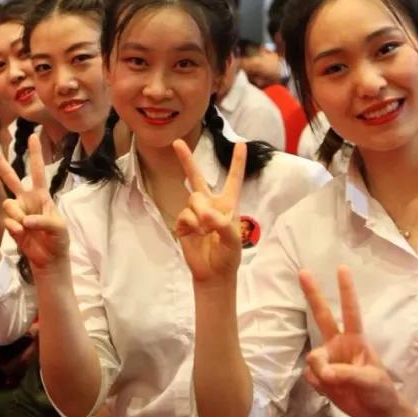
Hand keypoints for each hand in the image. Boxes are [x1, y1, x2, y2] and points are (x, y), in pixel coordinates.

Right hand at [0, 134, 68, 272]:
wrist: (49, 259)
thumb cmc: (58, 240)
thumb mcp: (58, 229)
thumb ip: (43, 221)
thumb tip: (24, 221)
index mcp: (42, 195)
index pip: (38, 171)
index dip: (35, 154)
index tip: (33, 136)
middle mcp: (27, 199)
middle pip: (11, 177)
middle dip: (0, 162)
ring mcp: (17, 211)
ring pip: (8, 203)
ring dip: (17, 215)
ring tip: (26, 227)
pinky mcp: (11, 224)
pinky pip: (7, 221)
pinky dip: (14, 228)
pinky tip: (22, 235)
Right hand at [173, 139, 245, 284]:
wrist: (213, 273)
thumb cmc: (229, 255)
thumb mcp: (234, 240)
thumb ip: (222, 224)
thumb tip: (205, 215)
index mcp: (228, 204)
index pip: (233, 179)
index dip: (237, 162)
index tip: (241, 144)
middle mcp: (210, 204)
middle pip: (197, 177)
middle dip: (186, 159)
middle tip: (177, 143)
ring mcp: (195, 213)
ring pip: (193, 199)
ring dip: (200, 214)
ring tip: (206, 230)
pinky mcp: (183, 223)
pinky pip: (184, 214)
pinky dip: (191, 224)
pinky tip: (196, 234)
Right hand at [299, 266, 399, 416]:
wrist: (375, 413)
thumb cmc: (380, 390)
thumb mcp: (371, 381)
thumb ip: (347, 374)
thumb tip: (325, 373)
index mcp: (356, 340)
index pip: (350, 311)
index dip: (346, 291)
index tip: (342, 268)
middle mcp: (338, 344)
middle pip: (322, 315)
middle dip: (313, 294)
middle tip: (303, 272)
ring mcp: (328, 359)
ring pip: (313, 357)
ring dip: (320, 371)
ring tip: (334, 384)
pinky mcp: (319, 375)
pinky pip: (310, 375)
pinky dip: (318, 385)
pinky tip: (330, 391)